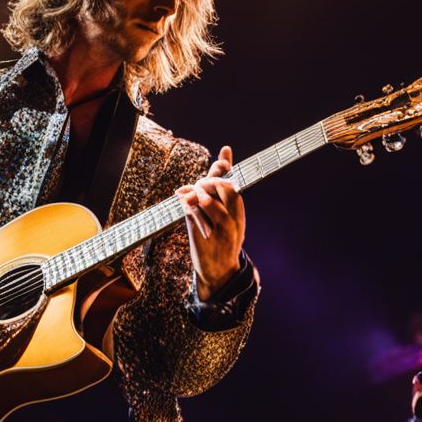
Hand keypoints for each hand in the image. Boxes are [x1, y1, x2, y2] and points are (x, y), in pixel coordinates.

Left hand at [177, 145, 244, 299]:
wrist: (220, 272)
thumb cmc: (222, 236)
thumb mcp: (228, 211)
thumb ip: (222, 183)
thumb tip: (226, 150)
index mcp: (239, 213)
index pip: (233, 184)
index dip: (224, 169)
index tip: (220, 162)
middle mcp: (233, 221)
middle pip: (224, 189)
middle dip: (208, 182)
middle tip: (197, 185)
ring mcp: (218, 231)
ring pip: (208, 201)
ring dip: (195, 193)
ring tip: (187, 195)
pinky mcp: (203, 238)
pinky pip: (193, 215)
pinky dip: (186, 205)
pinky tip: (183, 203)